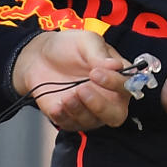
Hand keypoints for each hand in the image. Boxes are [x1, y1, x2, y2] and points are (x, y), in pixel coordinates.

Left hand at [11, 31, 130, 131]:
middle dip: (100, 106)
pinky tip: (57, 105)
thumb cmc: (68, 47)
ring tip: (66, 95)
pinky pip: (71, 125)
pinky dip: (63, 117)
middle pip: (116, 114)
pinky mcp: (70, 118)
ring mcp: (89, 110)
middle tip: (82, 89)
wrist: (39, 56)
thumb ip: (99, 53)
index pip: (127, 86)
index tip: (95, 72)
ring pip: (92, 121)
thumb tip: (116, 66)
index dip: (115, 83)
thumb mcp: (85, 41)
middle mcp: (107, 97)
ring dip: (78, 109)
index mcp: (116, 76)